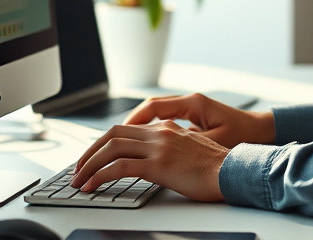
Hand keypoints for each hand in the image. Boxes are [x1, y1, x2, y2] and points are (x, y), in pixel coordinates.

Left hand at [71, 120, 227, 201]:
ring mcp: (158, 147)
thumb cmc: (217, 167)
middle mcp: (160, 132)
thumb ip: (172, 148)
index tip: (94, 156)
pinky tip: (92, 186)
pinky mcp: (158, 165)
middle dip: (90, 151)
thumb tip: (157, 161)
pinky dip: (99, 175)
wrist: (233, 171)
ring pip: (111, 148)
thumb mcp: (192, 150)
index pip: (126, 128)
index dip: (105, 142)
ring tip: (78, 180)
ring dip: (89, 164)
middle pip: (112, 134)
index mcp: (167, 128)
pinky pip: (119, 167)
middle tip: (78, 168)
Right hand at [119, 92, 274, 147]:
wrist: (260, 132)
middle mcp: (189, 102)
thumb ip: (188, 143)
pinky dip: (150, 128)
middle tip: (111, 140)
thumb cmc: (242, 135)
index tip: (120, 133)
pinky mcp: (193, 118)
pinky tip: (142, 143)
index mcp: (193, 104)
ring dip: (138, 126)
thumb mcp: (214, 141)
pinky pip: (164, 119)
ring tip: (121, 143)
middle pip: (149, 107)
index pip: (154, 106)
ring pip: (155, 113)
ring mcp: (191, 109)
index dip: (134, 120)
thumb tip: (163, 150)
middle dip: (129, 123)